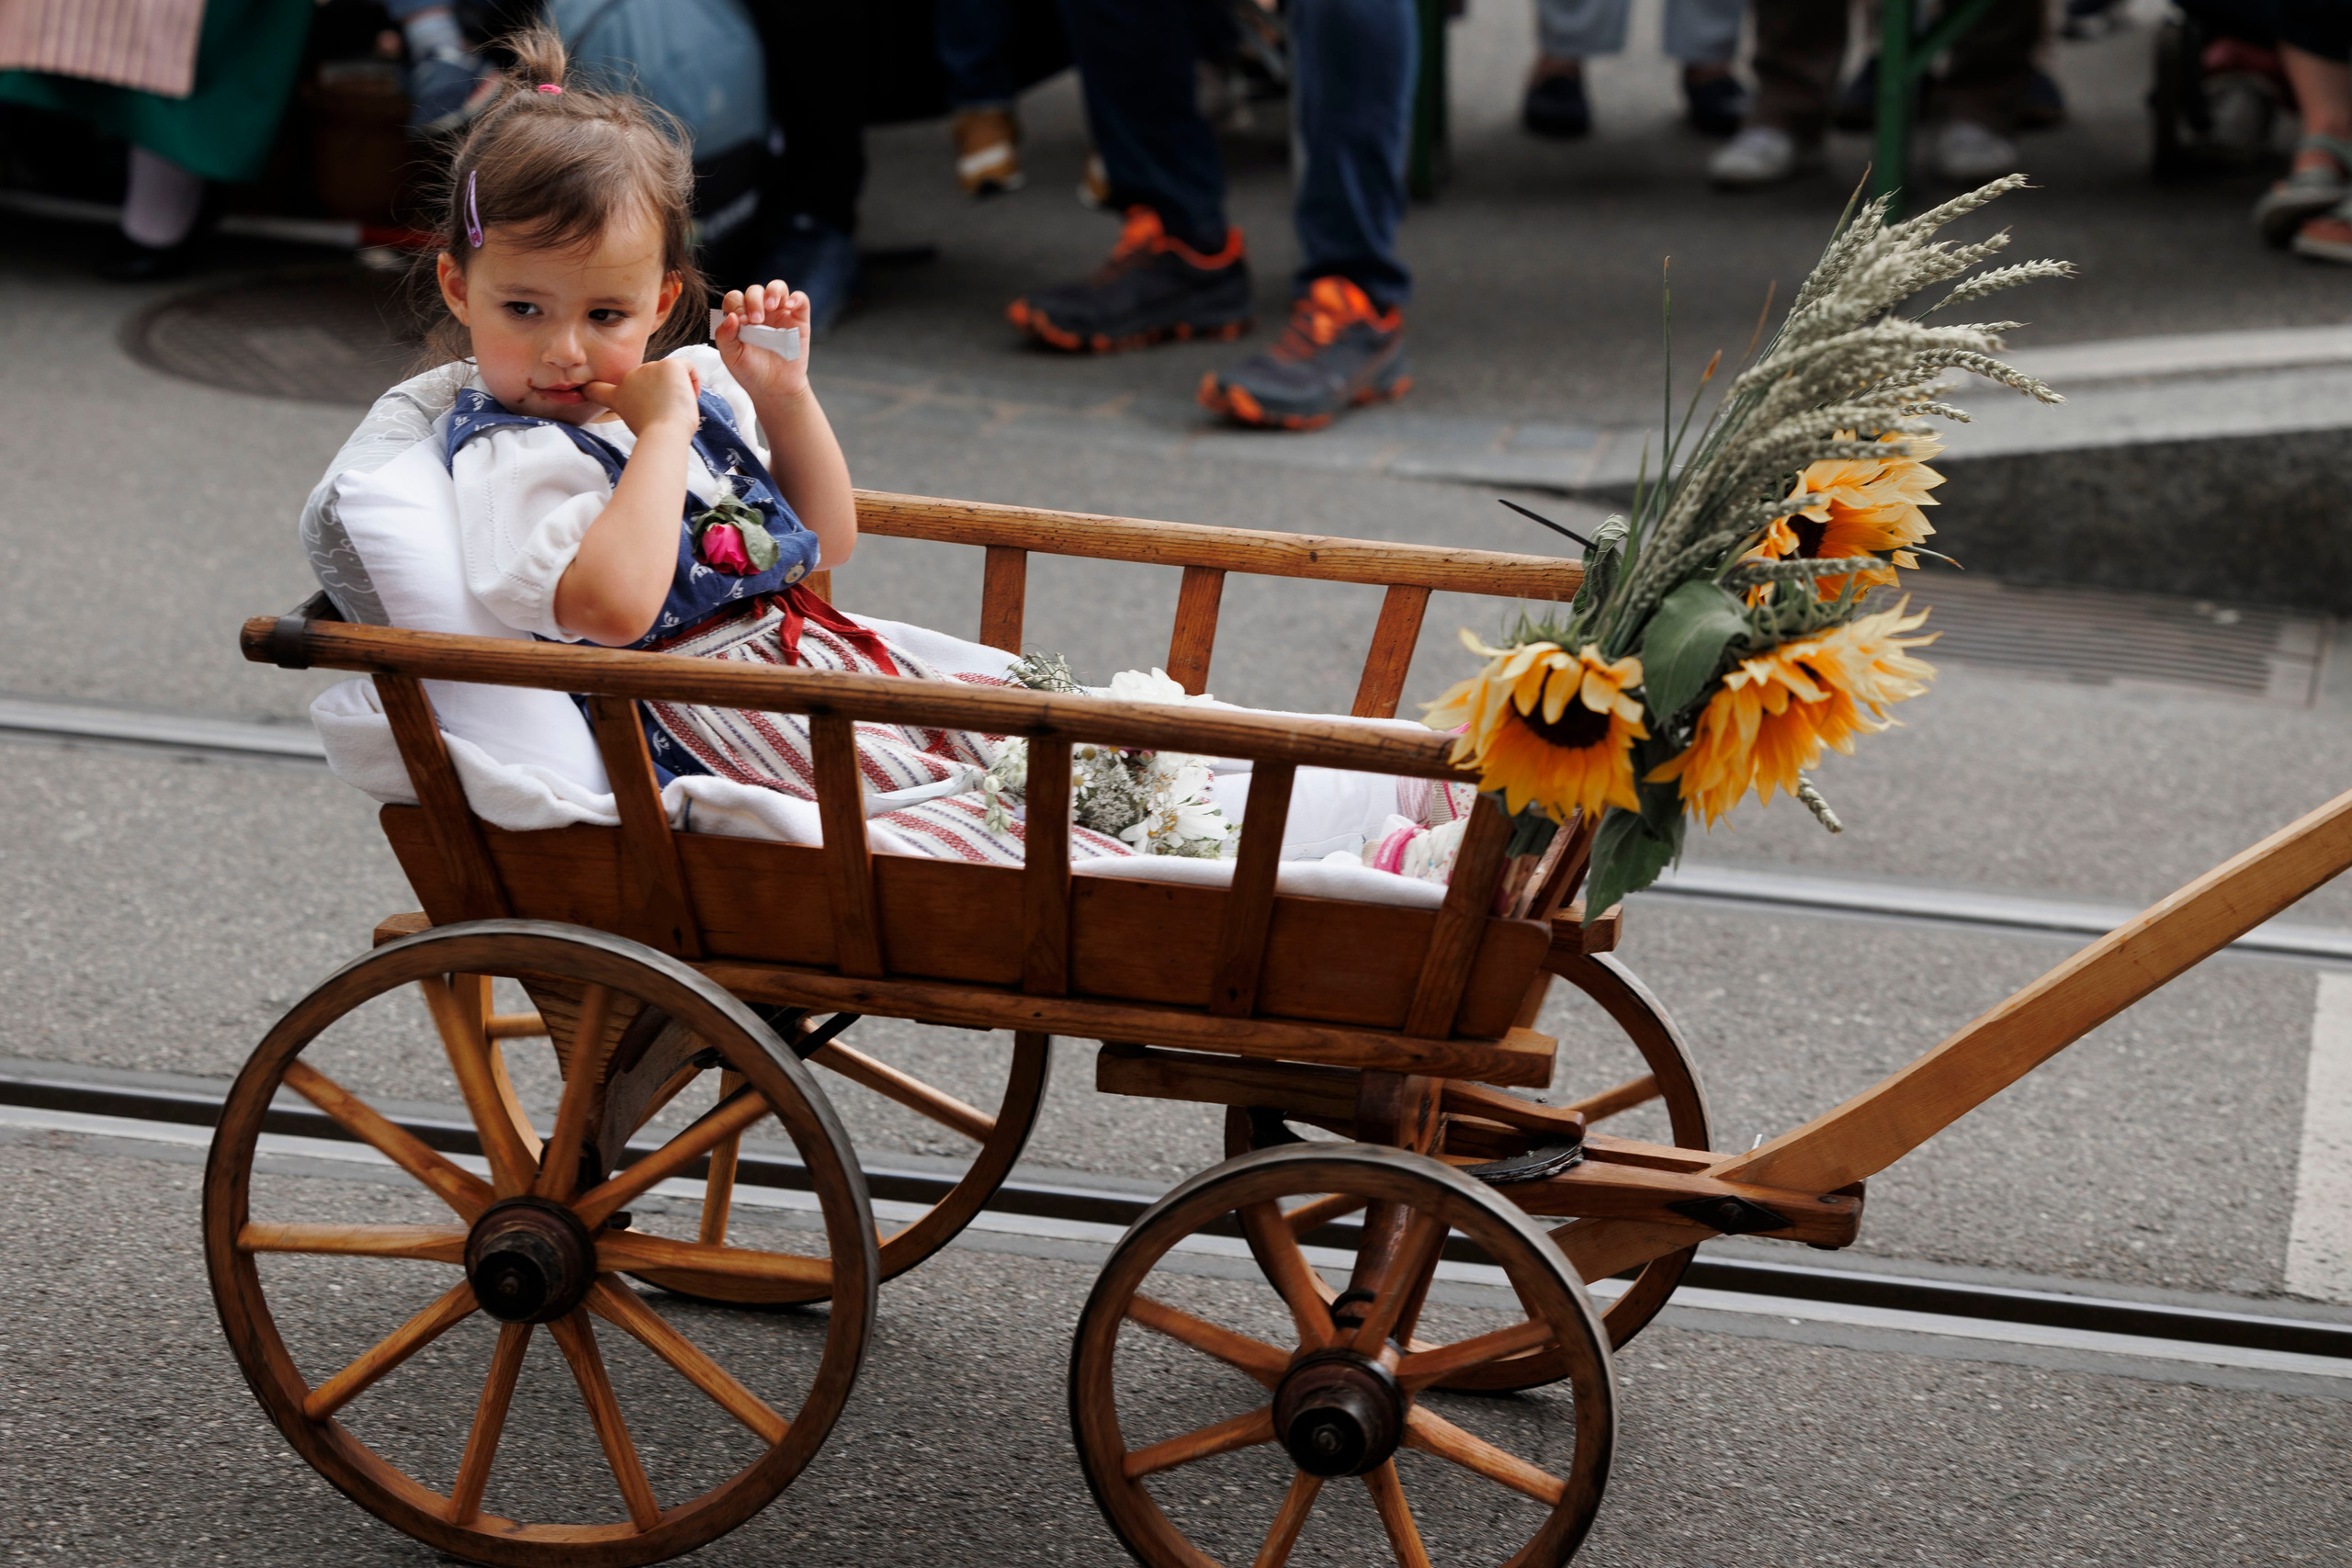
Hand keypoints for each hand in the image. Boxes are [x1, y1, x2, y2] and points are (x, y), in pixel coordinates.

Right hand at [582, 357, 700, 437]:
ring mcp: (650, 367)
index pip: (598, 389)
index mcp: (619, 395)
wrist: (664, 433)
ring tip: (675, 408)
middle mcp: (631, 377)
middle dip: (662, 395)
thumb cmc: (657, 435)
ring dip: (678, 390)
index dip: (591, 388)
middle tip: (665, 414)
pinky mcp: (669, 364)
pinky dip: (693, 380)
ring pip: (672, 375)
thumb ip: (639, 410)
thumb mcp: (639, 423)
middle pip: (653, 382)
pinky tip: (688, 396)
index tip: (582, 388)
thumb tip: (652, 414)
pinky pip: (688, 366)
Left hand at [714, 279, 813, 400]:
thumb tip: (731, 316)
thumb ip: (725, 336)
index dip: (736, 305)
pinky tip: (789, 306)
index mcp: (740, 317)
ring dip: (773, 292)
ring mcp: (780, 314)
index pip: (735, 298)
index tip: (741, 322)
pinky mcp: (798, 319)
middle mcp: (760, 312)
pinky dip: (796, 298)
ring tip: (771, 306)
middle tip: (756, 321)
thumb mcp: (731, 357)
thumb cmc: (751, 372)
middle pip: (755, 291)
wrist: (774, 389)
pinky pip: (800, 300)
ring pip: (777, 287)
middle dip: (753, 301)